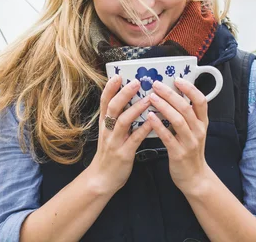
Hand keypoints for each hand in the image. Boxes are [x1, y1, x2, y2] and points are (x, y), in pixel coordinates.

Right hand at [87, 76, 152, 195]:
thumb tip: (130, 102)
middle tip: (136, 82)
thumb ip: (117, 119)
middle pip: (113, 108)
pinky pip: (134, 139)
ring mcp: (114, 142)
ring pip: (122, 122)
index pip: (105, 102)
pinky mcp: (123, 154)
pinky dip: (143, 129)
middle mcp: (107, 130)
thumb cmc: (109, 154)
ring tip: (148, 99)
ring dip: (135, 109)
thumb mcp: (109, 133)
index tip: (118, 75)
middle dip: (124, 93)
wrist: (101, 179)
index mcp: (104, 124)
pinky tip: (153, 122)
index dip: (110, 88)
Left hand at [147, 78, 212, 194]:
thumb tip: (172, 95)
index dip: (190, 88)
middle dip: (170, 94)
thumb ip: (186, 115)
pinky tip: (149, 117)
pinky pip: (168, 137)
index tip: (177, 79)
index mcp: (202, 123)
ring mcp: (190, 143)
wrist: (194, 178)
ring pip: (178, 120)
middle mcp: (198, 131)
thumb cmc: (190, 150)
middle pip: (186, 107)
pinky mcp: (179, 154)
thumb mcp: (194, 131)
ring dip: (163, 106)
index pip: (201, 101)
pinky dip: (158, 126)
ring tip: (151, 97)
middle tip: (156, 84)